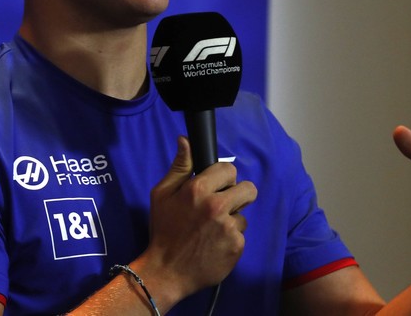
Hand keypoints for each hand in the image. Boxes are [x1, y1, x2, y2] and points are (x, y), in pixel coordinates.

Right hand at [140, 136, 257, 302]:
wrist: (166, 271)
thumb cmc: (163, 230)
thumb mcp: (162, 194)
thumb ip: (179, 167)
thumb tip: (185, 140)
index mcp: (199, 190)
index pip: (229, 170)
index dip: (223, 178)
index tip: (216, 187)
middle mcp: (217, 206)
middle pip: (248, 189)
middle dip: (237, 195)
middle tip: (221, 206)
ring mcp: (229, 228)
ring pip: (243, 214)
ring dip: (231, 220)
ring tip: (211, 230)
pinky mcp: (237, 246)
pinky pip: (241, 235)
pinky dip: (230, 239)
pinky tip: (214, 245)